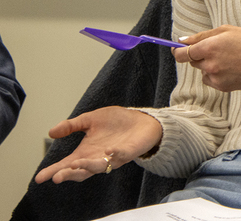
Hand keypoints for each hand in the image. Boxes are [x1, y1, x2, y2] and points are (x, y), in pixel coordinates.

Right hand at [35, 106, 162, 183]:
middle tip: (56, 177)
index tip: (40, 177)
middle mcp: (98, 157)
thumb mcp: (91, 119)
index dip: (54, 170)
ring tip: (76, 164)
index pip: (68, 164)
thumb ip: (72, 126)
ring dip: (88, 166)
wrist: (143, 119)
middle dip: (69, 174)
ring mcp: (114, 157)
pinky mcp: (129, 151)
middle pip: (81, 171)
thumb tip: (51, 132)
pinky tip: (108, 151)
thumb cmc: (117, 121)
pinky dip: (115, 154)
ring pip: (99, 167)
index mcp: (87, 152)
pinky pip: (121, 155)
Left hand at [174, 25, 240, 91]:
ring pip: (203, 71)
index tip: (178, 49)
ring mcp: (216, 77)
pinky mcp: (223, 87)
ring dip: (210, 66)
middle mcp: (210, 64)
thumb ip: (202, 36)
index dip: (178, 52)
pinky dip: (217, 75)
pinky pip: (212, 80)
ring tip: (230, 59)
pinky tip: (232, 68)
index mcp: (209, 47)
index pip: (182, 54)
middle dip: (200, 56)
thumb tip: (182, 41)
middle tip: (218, 50)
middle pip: (193, 62)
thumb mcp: (227, 30)